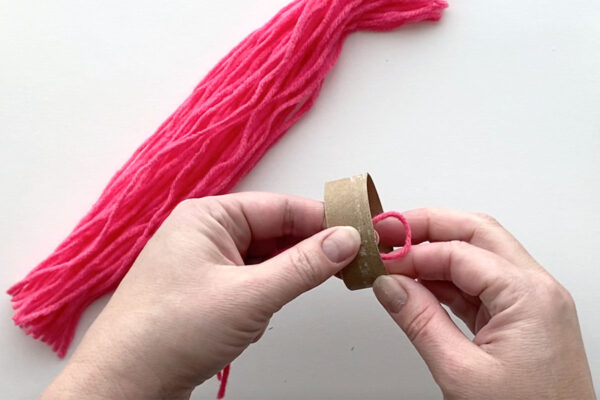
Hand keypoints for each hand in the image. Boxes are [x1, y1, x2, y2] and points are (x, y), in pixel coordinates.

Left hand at [41, 192, 360, 398]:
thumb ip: (303, 266)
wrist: (124, 384)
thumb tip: (345, 240)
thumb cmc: (168, 333)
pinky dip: (266, 297)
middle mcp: (206, 234)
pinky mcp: (206, 293)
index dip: (324, 219)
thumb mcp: (249, 296)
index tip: (360, 229)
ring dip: (286, 278)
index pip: (281, 207)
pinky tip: (259, 318)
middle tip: (350, 262)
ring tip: (302, 292)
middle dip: (309, 251)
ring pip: (265, 261)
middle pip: (275, 233)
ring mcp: (205, 265)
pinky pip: (251, 283)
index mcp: (208, 217)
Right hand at [373, 208, 595, 399]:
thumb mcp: (462, 372)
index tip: (381, 257)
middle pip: (476, 234)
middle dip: (429, 227)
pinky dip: (447, 280)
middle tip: (389, 230)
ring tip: (397, 260)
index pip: (460, 252)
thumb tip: (389, 285)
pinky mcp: (522, 319)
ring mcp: (531, 304)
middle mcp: (536, 291)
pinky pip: (480, 285)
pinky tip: (419, 285)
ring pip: (478, 256)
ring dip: (436, 253)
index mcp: (529, 296)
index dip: (414, 250)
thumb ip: (420, 321)